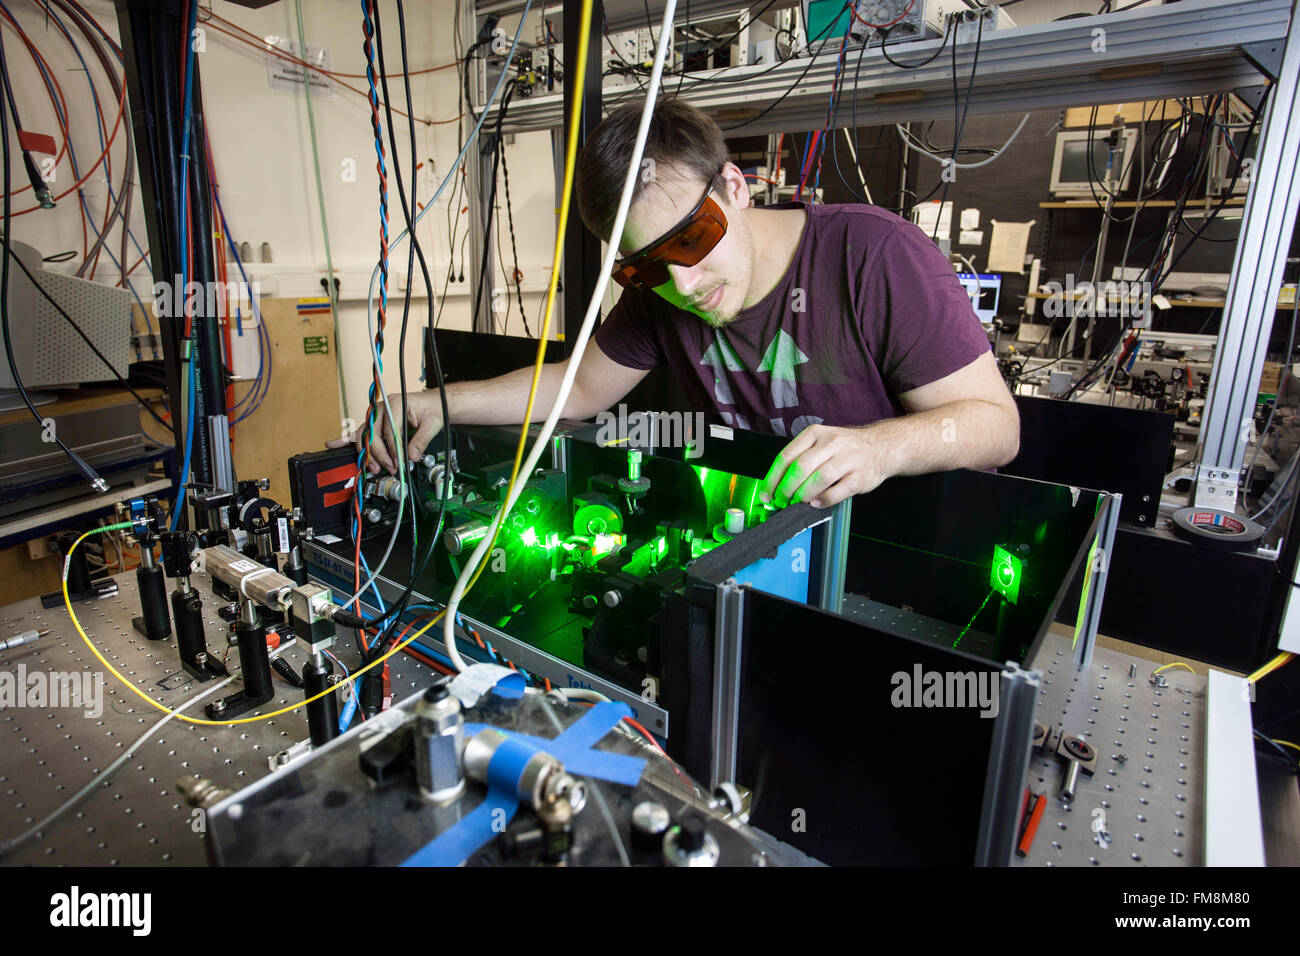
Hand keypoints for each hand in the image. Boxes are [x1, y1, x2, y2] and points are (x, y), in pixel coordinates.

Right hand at [325, 390, 444, 474]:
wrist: (432, 403)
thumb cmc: (431, 409)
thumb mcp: (432, 424)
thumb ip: (421, 441)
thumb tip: (411, 457)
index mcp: (395, 404)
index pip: (389, 430)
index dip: (393, 449)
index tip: (399, 461)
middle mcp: (381, 408)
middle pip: (372, 434)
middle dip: (380, 454)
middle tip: (391, 467)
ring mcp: (375, 415)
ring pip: (363, 436)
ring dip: (367, 454)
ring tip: (375, 468)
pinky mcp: (374, 423)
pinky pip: (358, 433)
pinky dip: (345, 440)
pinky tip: (332, 444)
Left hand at [759, 424, 887, 508]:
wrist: (880, 447)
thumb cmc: (844, 448)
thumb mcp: (821, 442)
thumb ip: (800, 458)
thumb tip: (776, 484)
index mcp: (815, 433)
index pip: (786, 456)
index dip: (772, 478)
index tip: (766, 493)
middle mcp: (831, 443)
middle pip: (800, 468)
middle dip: (785, 489)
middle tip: (781, 501)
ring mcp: (847, 459)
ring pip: (818, 479)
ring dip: (803, 495)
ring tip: (797, 502)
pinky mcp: (859, 476)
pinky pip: (837, 491)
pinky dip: (823, 500)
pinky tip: (816, 503)